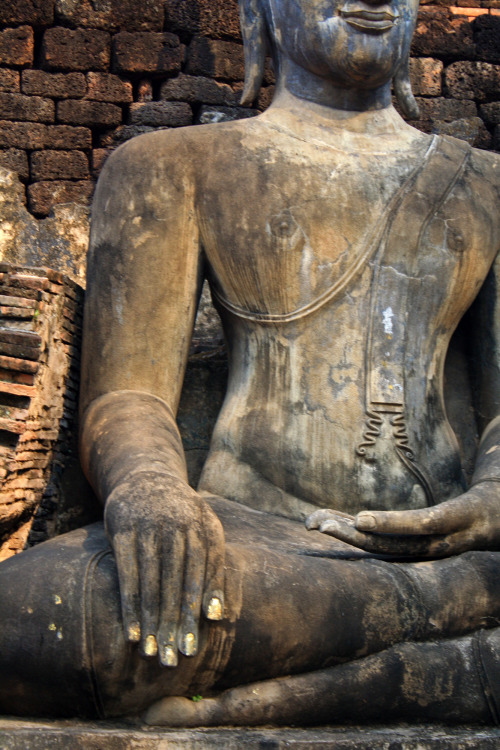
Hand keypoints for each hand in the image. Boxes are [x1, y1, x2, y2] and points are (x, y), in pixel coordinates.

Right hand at [104, 470, 224, 666]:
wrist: (146, 477)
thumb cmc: (182, 517)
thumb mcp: (205, 534)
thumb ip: (213, 571)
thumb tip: (217, 616)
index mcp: (202, 527)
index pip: (199, 576)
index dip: (195, 612)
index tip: (193, 647)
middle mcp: (176, 525)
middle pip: (175, 584)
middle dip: (173, 624)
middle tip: (172, 661)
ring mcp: (148, 526)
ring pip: (151, 582)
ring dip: (150, 620)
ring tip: (151, 652)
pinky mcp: (122, 528)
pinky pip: (126, 573)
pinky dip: (129, 604)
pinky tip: (132, 631)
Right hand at [306, 482, 499, 556]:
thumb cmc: (473, 516)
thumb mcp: (436, 521)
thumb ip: (404, 522)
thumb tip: (365, 514)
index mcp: (418, 551)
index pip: (372, 545)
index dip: (341, 534)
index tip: (311, 522)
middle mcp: (427, 553)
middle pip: (376, 549)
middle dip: (341, 537)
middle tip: (311, 526)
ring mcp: (444, 540)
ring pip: (392, 544)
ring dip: (355, 536)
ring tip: (326, 526)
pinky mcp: (458, 521)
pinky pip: (419, 526)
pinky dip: (389, 525)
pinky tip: (362, 519)